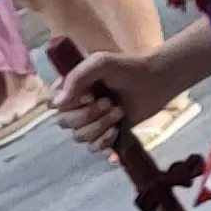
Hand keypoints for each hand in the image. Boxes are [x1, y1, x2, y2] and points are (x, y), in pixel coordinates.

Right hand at [56, 49, 187, 150]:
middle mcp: (77, 105)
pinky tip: (117, 129)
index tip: (88, 96)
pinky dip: (104, 140)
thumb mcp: (100, 63)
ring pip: (79, 136)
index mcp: (72, 87)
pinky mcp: (105, 134)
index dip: (67, 105)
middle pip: (65, 122)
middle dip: (88, 115)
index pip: (52, 103)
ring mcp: (91, 121)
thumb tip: (57, 103)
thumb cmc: (129, 68)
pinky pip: (93, 147)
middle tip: (109, 102)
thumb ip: (76, 77)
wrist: (157, 81)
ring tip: (119, 111)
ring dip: (99, 126)